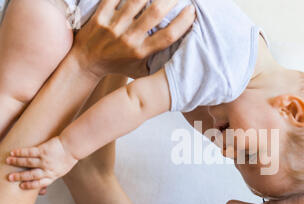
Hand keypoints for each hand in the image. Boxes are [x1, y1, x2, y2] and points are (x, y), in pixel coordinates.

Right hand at [6, 137, 77, 189]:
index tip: (21, 186)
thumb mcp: (62, 170)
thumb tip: (43, 186)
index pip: (40, 183)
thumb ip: (52, 175)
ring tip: (8, 161)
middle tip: (9, 177)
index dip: (30, 185)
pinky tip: (13, 152)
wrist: (73, 146)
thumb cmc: (67, 158)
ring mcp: (46, 160)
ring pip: (28, 162)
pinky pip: (30, 152)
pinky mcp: (44, 150)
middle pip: (32, 175)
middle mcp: (49, 169)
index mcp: (53, 175)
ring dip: (17, 162)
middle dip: (20, 177)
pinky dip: (20, 152)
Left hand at [72, 0, 195, 78]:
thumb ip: (158, 63)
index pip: (168, 36)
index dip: (183, 21)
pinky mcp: (100, 16)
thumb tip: (181, 56)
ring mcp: (113, 26)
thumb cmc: (117, 65)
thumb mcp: (140, 70)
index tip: (192, 10)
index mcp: (141, 52)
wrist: (86, 63)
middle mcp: (129, 39)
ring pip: (136, 0)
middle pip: (155, 13)